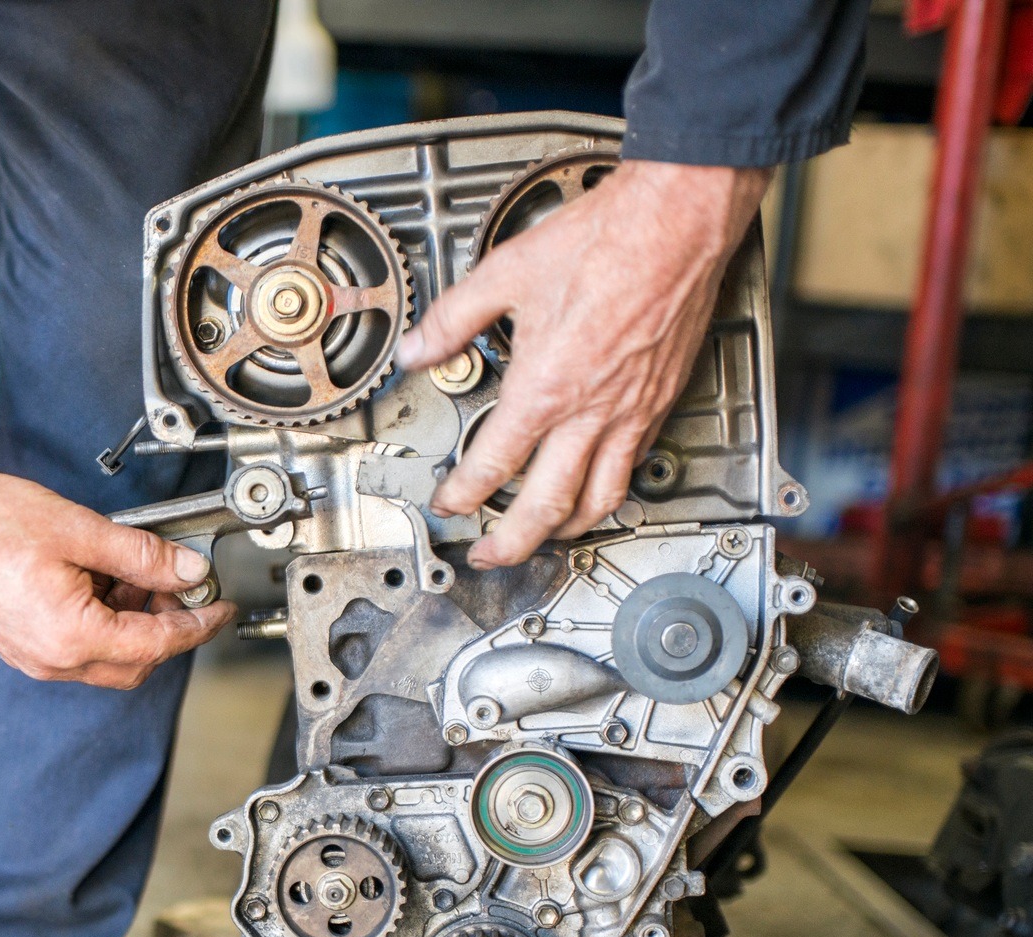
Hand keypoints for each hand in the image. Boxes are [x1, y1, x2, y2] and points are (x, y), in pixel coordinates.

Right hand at [0, 381, 235, 687]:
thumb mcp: (79, 529)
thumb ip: (141, 556)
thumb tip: (186, 571)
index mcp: (69, 636)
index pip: (158, 644)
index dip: (198, 623)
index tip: (220, 605)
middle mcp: (50, 660)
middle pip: (136, 663)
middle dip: (168, 627)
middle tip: (183, 583)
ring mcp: (32, 657)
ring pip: (107, 657)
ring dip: (133, 622)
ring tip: (136, 570)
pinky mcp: (19, 644)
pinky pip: (77, 646)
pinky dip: (102, 620)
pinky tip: (101, 578)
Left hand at [398, 160, 771, 567]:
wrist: (678, 220)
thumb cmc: (606, 239)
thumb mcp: (505, 273)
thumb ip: (453, 319)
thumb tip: (417, 347)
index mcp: (545, 387)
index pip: (492, 466)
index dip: (462, 496)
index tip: (448, 505)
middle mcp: (590, 412)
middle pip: (547, 508)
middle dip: (511, 544)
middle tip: (488, 555)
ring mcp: (632, 412)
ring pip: (601, 499)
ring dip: (566, 529)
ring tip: (544, 537)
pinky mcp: (662, 400)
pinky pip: (634, 465)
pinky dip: (609, 490)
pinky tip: (595, 484)